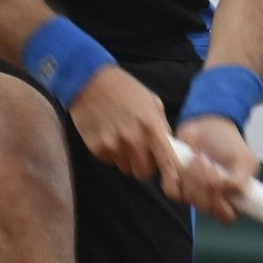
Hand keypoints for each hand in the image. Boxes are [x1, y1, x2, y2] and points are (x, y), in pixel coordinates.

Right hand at [68, 65, 182, 192]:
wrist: (90, 80)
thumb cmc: (125, 89)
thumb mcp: (152, 101)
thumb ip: (162, 126)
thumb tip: (169, 148)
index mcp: (152, 127)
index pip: (167, 163)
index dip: (171, 177)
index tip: (171, 182)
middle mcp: (134, 140)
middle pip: (144, 173)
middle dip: (144, 166)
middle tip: (141, 153)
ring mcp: (114, 145)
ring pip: (126, 169)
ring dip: (127, 159)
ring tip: (122, 139)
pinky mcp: (96, 148)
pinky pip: (109, 161)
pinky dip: (111, 153)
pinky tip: (108, 135)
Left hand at [175, 116, 259, 224]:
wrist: (208, 124)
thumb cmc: (230, 143)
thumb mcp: (245, 160)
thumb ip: (240, 181)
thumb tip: (222, 191)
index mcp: (233, 199)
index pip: (226, 217)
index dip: (221, 206)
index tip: (218, 186)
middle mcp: (212, 200)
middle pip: (205, 209)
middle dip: (205, 186)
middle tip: (209, 163)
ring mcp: (194, 192)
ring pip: (188, 199)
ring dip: (193, 176)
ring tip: (200, 156)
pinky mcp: (177, 182)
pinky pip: (172, 191)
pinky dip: (176, 176)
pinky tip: (187, 160)